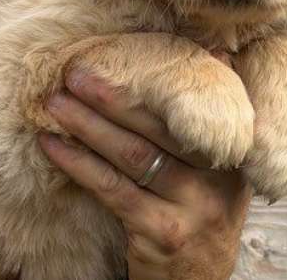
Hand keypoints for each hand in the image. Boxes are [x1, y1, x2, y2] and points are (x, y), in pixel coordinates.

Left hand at [40, 69, 251, 279]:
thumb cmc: (201, 217)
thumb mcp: (221, 171)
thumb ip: (216, 118)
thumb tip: (218, 53)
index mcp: (232, 153)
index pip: (189, 109)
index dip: (151, 83)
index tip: (116, 57)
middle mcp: (217, 178)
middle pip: (156, 127)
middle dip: (112, 97)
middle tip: (75, 73)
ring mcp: (191, 207)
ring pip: (131, 155)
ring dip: (88, 125)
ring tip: (56, 103)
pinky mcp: (161, 233)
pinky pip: (113, 190)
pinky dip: (79, 164)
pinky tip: (54, 146)